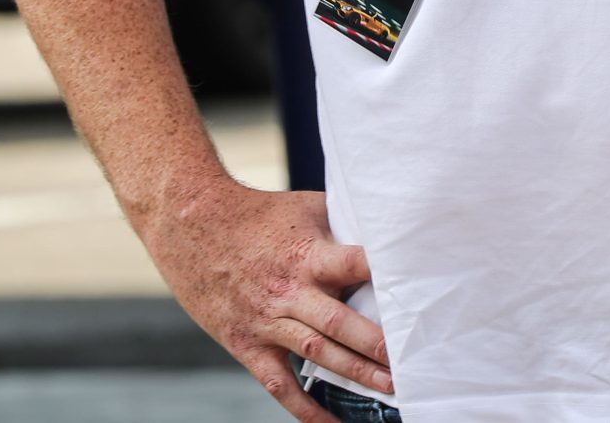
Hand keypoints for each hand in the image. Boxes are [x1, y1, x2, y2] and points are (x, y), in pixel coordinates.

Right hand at [137, 178, 388, 421]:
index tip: (419, 296)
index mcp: (307, 253)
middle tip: (412, 363)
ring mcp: (267, 320)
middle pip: (339, 323)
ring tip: (390, 390)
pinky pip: (279, 384)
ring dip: (355, 373)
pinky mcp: (247, 342)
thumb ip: (340, 227)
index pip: (355, 264)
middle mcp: (290, 290)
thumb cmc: (254, 212)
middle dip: (377, 345)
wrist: (189, 221)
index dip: (385, 278)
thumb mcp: (303, 208)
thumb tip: (385, 232)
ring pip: (317, 354)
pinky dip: (305, 409)